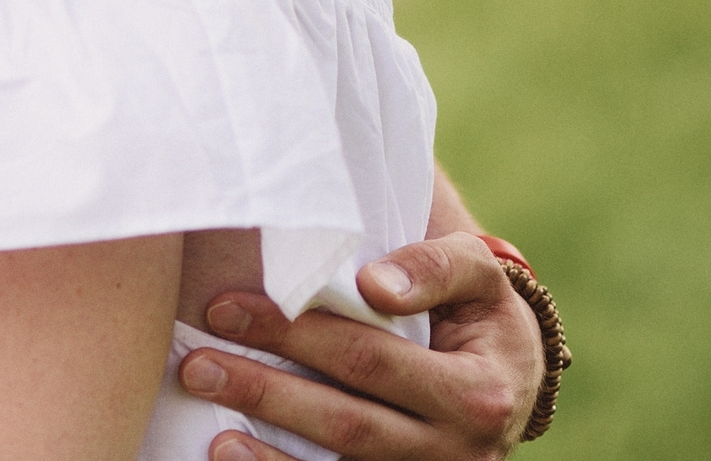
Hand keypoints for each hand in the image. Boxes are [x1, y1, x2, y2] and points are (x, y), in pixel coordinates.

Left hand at [177, 232, 540, 460]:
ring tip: (209, 420)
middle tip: (196, 362)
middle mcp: (458, 451)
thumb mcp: (478, 276)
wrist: (514, 381)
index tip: (224, 308)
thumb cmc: (480, 315)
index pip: (369, 360)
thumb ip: (434, 268)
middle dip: (265, 389)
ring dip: (267, 451)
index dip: (296, 335)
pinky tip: (233, 456)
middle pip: (346, 421)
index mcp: (477, 392)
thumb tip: (375, 285)